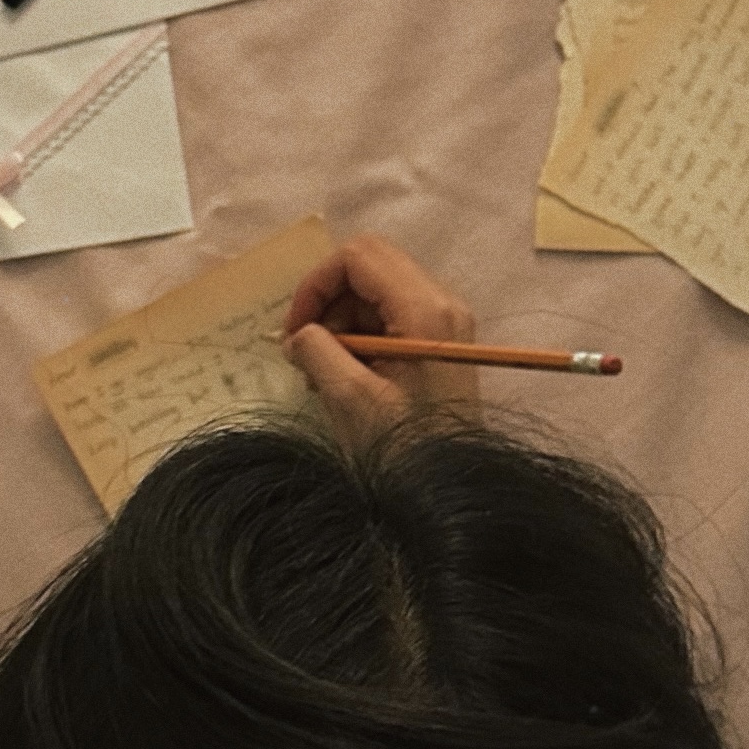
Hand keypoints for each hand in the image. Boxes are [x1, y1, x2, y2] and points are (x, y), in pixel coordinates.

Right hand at [281, 236, 479, 448]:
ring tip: (321, 373)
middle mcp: (441, 303)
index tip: (294, 330)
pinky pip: (390, 318)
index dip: (316, 284)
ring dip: (340, 323)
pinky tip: (345, 377)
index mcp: (424, 309)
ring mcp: (444, 322)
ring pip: (376, 292)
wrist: (454, 491)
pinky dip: (359, 338)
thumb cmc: (405, 450)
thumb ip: (316, 352)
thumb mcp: (350, 399)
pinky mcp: (440, 343)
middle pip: (369, 268)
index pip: (358, 257)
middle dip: (327, 302)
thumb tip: (295, 335)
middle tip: (304, 350)